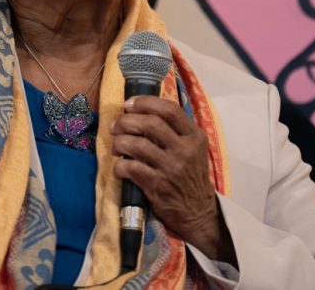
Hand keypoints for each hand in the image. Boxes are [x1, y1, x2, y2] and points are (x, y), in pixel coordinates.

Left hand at [110, 96, 233, 264]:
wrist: (198, 212)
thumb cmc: (190, 176)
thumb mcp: (193, 149)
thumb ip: (176, 131)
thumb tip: (144, 110)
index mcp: (194, 136)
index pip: (170, 109)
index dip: (145, 102)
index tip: (129, 104)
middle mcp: (185, 150)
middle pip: (150, 124)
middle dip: (126, 121)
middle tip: (116, 126)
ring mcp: (172, 168)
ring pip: (137, 145)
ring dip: (120, 143)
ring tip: (116, 146)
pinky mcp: (158, 186)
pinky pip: (131, 168)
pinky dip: (119, 166)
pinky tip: (119, 168)